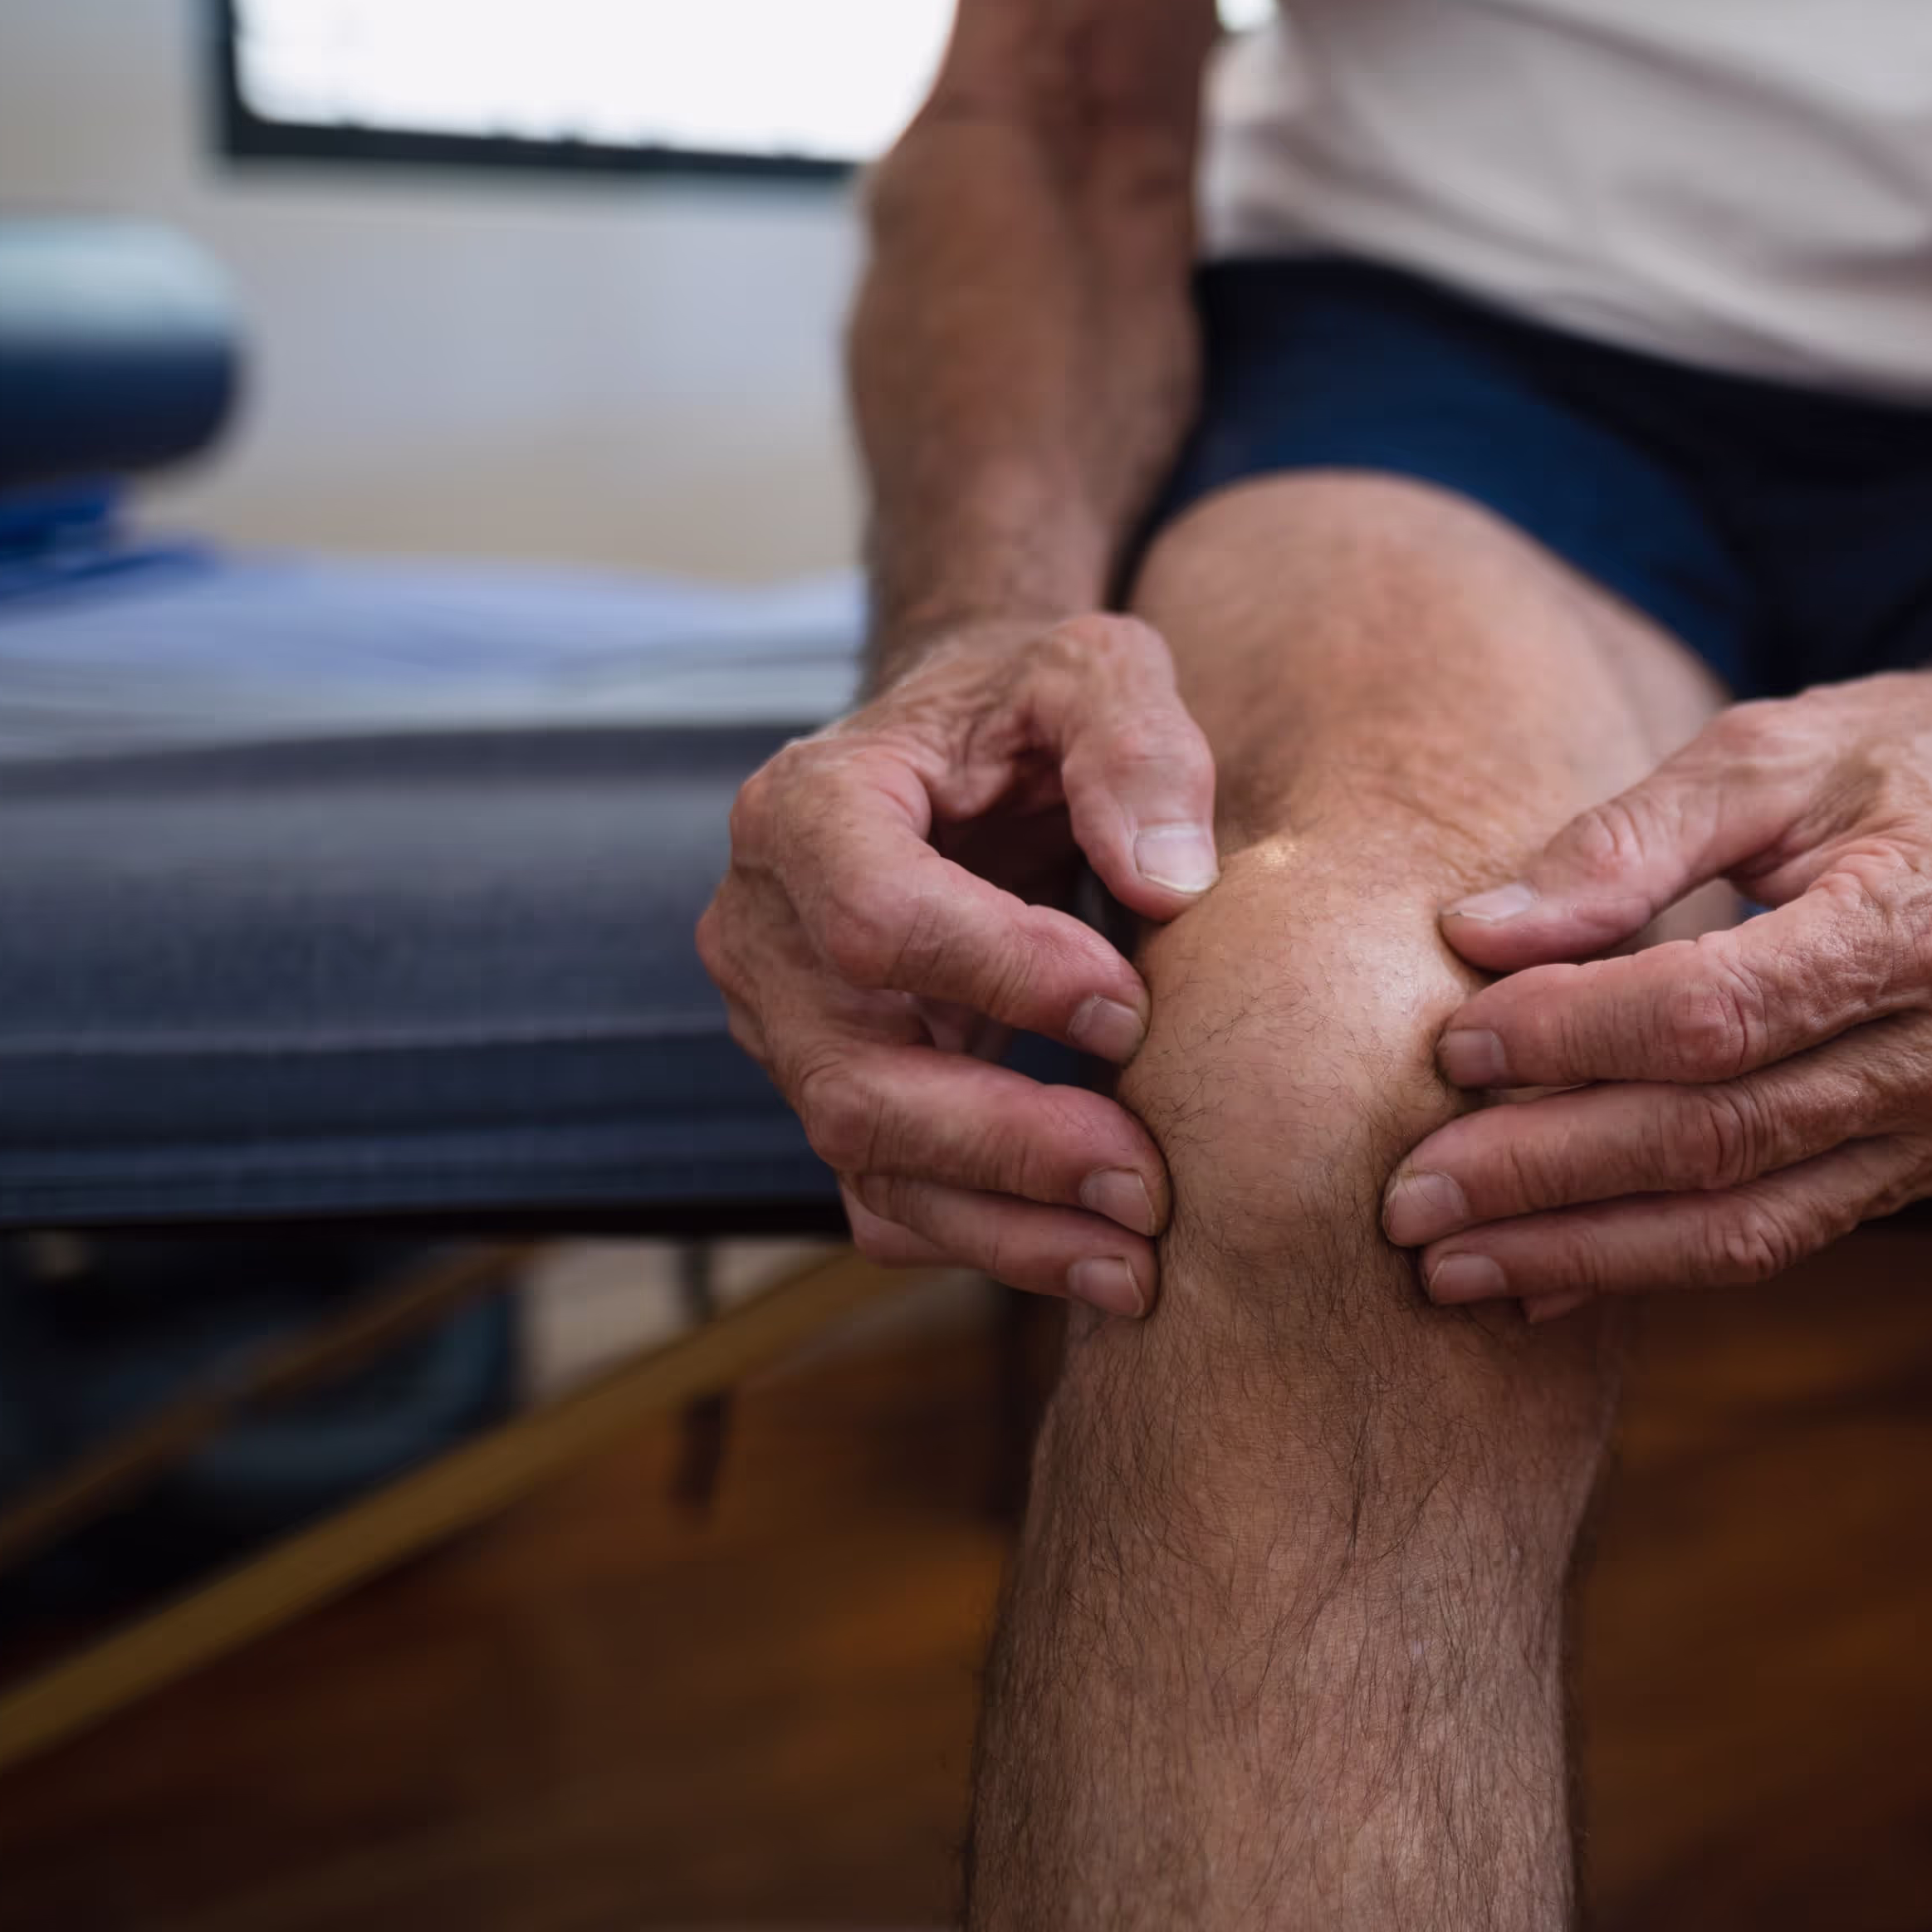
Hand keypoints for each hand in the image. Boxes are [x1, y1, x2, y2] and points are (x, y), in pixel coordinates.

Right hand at [699, 611, 1219, 1311]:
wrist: (968, 753)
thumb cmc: (1029, 707)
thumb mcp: (1093, 669)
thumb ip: (1135, 745)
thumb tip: (1168, 880)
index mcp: (808, 808)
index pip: (874, 918)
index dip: (1000, 975)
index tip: (1131, 1005)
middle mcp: (763, 929)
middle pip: (853, 1076)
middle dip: (1005, 1143)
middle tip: (1148, 1182)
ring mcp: (784, 1026)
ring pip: (865, 1162)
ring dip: (1004, 1225)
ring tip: (1139, 1260)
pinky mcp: (832, 1090)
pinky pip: (885, 1200)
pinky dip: (986, 1243)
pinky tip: (1096, 1261)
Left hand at [1392, 662, 1931, 1306]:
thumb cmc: (1890, 760)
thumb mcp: (1762, 752)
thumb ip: (1622, 841)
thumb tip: (1476, 935)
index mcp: (1926, 921)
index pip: (1719, 1011)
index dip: (1576, 1038)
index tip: (1453, 1043)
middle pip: (1722, 1135)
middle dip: (1550, 1172)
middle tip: (1408, 1196)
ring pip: (1747, 1223)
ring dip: (1585, 1251)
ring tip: (1449, 1266)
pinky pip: (1778, 1238)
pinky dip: (1650, 1262)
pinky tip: (1542, 1274)